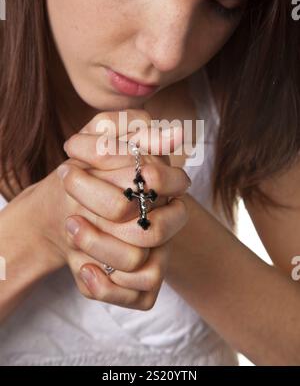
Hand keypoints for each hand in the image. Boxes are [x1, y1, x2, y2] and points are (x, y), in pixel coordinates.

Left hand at [59, 109, 190, 309]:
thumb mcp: (103, 135)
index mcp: (166, 188)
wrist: (66, 205)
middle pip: (150, 232)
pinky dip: (105, 287)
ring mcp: (157, 254)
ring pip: (140, 266)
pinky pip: (139, 298)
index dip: (138, 180)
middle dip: (106, 219)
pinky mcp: (142, 285)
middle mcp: (166, 223)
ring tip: (71, 227)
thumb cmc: (88, 166)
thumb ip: (132, 128)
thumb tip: (175, 132)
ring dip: (98, 248)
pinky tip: (82, 268)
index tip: (90, 168)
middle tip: (72, 207)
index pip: (168, 184)